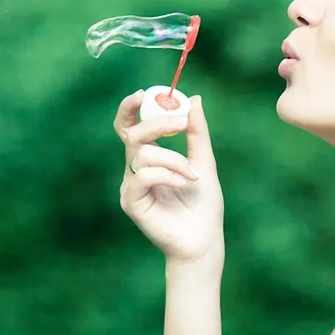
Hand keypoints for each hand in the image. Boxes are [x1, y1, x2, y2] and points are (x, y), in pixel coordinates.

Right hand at [114, 90, 224, 264]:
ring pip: (143, 154)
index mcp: (150, 158)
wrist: (204, 240)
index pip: (130, 127)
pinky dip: (166, 174)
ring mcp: (131, 186)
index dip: (131, 109)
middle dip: (157, 123)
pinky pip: (143, 175)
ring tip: (192, 175)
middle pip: (132, 134)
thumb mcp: (204, 161)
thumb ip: (197, 132)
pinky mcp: (131, 202)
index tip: (143, 93)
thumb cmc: (204, 205)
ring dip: (174, 159)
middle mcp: (136, 169)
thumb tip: (195, 99)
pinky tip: (183, 182)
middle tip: (180, 122)